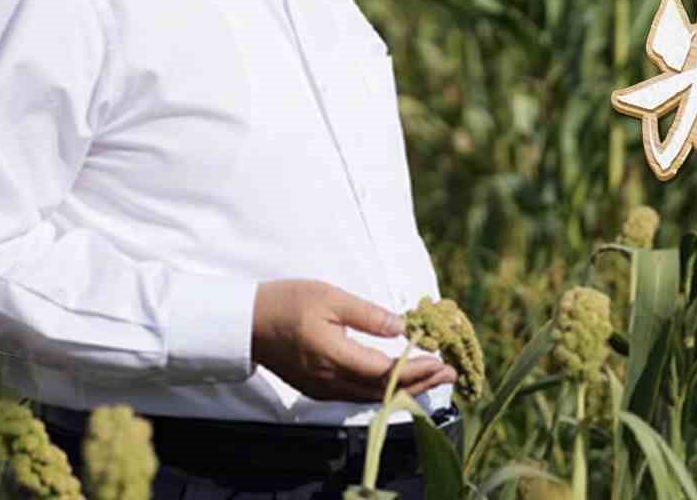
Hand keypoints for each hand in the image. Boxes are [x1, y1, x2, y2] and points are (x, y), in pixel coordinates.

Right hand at [250, 279, 456, 402]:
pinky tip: (400, 380)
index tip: (441, 361)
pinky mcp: (318, 389)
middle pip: (382, 391)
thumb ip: (368, 315)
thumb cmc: (287, 302)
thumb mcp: (330, 297)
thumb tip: (402, 326)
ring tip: (434, 376)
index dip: (415, 369)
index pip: (383, 371)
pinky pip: (358, 396)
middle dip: (420, 383)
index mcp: (332, 356)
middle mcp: (329, 380)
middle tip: (450, 372)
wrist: (246, 323)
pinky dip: (384, 390)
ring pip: (372, 398)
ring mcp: (322, 389)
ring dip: (405, 388)